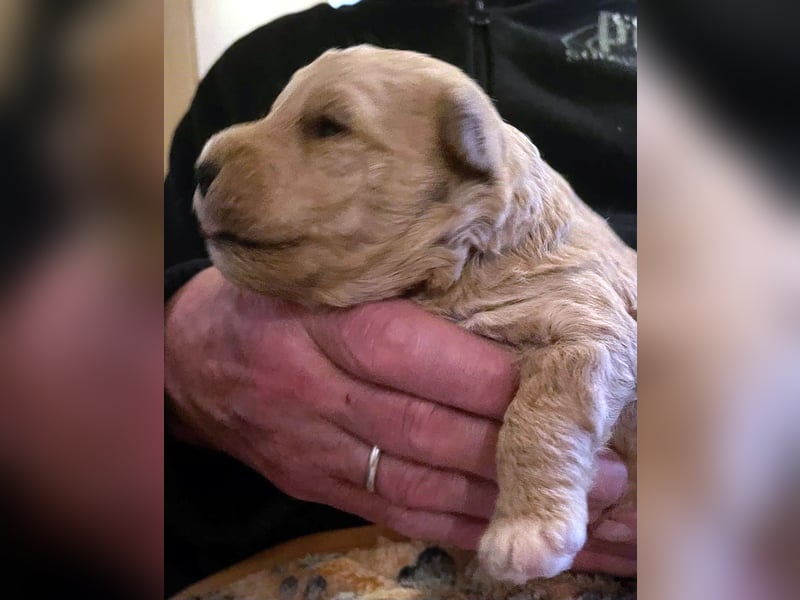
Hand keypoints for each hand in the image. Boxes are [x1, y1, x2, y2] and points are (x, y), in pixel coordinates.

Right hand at [165, 267, 634, 573]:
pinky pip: (399, 514)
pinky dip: (464, 526)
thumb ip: (386, 279)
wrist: (192, 363)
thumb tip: (490, 288)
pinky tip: (518, 530)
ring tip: (588, 514)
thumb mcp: (314, 268)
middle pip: (427, 432)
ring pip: (423, 486)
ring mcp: (317, 450)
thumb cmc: (268, 299)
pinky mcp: (321, 487)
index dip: (484, 379)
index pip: (406, 354)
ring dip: (509, 503)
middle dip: (521, 453)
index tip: (562, 387)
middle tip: (612, 472)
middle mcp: (316, 393)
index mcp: (317, 326)